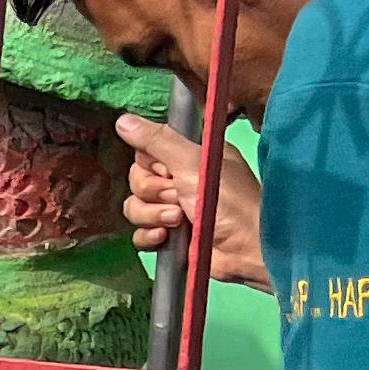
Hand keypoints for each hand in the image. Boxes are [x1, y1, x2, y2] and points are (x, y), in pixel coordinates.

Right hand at [118, 115, 268, 291]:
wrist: (246, 249)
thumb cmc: (227, 200)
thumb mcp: (192, 162)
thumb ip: (157, 140)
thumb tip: (122, 120)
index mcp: (191, 157)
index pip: (147, 153)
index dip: (151, 164)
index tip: (168, 171)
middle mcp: (182, 181)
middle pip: (138, 181)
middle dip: (153, 192)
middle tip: (178, 198)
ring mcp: (176, 210)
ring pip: (136, 207)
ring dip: (153, 215)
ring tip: (178, 221)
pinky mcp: (170, 237)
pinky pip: (140, 233)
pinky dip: (150, 236)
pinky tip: (166, 238)